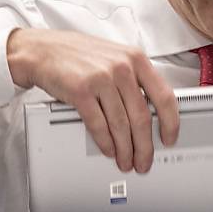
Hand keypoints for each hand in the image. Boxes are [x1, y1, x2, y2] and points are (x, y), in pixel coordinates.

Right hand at [6, 28, 178, 173]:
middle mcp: (121, 68)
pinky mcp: (81, 92)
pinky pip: (99, 125)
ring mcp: (101, 79)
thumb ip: (134, 78)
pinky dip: (106, 143)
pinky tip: (109, 150)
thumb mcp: (114, 57)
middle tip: (144, 160)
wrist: (42, 50)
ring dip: (125, 149)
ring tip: (126, 161)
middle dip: (145, 146)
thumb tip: (151, 112)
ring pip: (121, 125)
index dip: (170, 123)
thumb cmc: (78, 55)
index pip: (164, 96)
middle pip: (142, 117)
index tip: (169, 138)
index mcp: (135, 59)